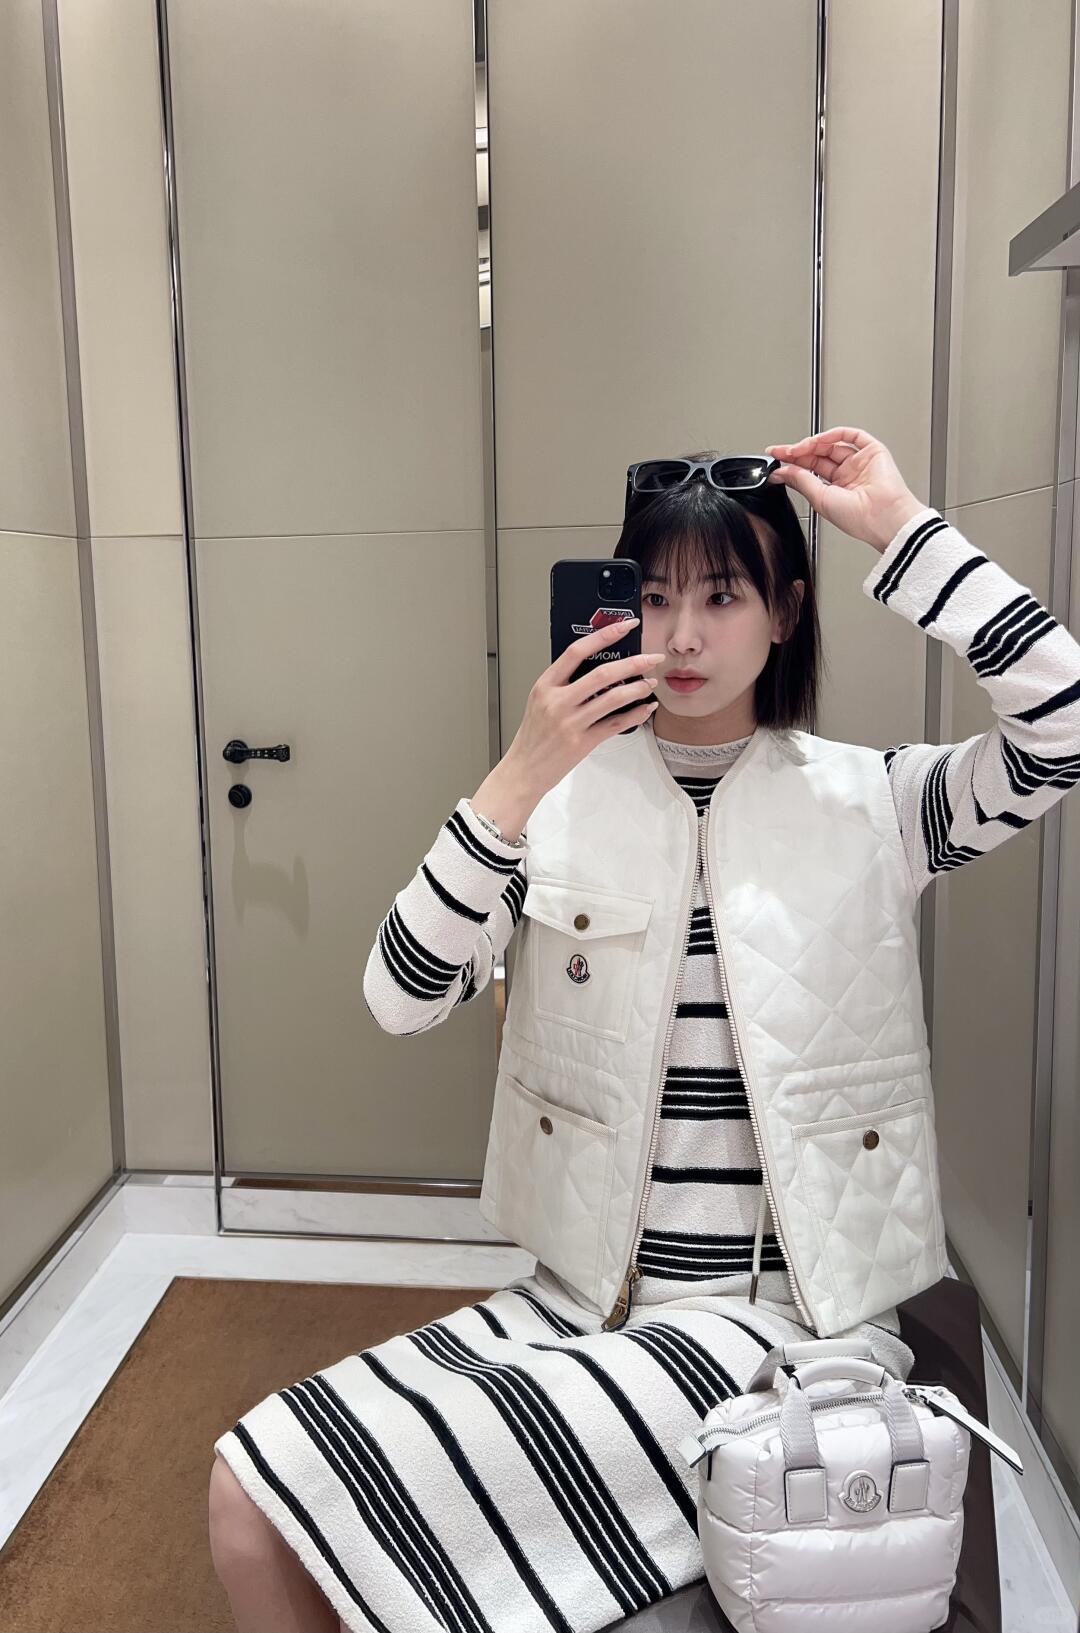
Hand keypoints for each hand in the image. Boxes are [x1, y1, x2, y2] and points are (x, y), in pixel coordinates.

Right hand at [502, 618, 665, 805]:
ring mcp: (571, 723)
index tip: (624, 626)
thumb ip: (562, 683)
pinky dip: (635, 714)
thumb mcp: (539, 701)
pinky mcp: (582, 743)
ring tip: (651, 683)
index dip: (604, 635)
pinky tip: (645, 708)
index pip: (576, 651)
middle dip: (634, 663)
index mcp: (545, 685)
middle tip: (652, 657)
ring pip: (614, 698)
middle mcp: (558, 702)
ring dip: (638, 688)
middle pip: (602, 673)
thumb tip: (595, 665)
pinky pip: (616, 724)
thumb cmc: (533, 736)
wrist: (524, 770)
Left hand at [763, 427, 926, 551]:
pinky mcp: (873, 452)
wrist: (883, 517)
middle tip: (781, 452)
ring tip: (797, 449)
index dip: (793, 463)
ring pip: (832, 444)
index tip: (776, 458)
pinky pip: (852, 436)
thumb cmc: (859, 518)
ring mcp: (860, 462)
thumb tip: (781, 471)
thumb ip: (800, 481)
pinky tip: (819, 440)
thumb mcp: (819, 499)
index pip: (810, 471)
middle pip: (819, 456)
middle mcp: (848, 475)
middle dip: (798, 452)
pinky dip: (834, 434)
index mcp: (837, 490)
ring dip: (812, 444)